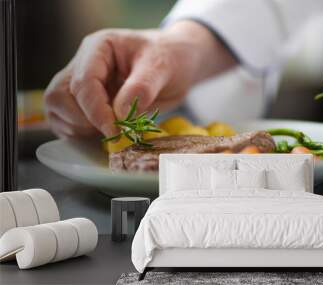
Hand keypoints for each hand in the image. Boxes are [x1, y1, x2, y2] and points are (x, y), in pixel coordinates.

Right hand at [44, 22, 235, 137]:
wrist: (178, 64)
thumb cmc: (170, 58)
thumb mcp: (162, 67)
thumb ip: (141, 88)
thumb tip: (118, 114)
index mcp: (99, 48)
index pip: (83, 82)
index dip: (96, 111)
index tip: (115, 131)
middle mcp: (83, 64)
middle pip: (59, 96)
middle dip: (83, 120)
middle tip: (112, 132)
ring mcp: (81, 84)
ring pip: (57, 109)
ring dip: (79, 129)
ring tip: (110, 132)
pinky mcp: (85, 102)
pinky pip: (66, 121)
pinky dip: (80, 134)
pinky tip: (104, 135)